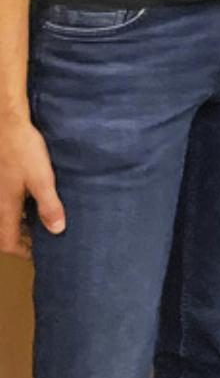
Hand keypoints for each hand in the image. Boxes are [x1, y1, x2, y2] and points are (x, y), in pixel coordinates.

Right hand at [0, 117, 64, 258]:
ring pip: (5, 213)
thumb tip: (57, 230)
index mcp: (5, 207)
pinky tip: (32, 194)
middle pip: (4, 229)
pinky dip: (18, 204)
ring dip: (20, 220)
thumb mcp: (42, 178)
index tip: (36, 253)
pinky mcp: (2, 176)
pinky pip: (7, 199)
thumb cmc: (23, 151)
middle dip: (21, 237)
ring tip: (39, 217)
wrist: (6, 124)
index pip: (7, 242)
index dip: (21, 252)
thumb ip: (49, 204)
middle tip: (40, 237)